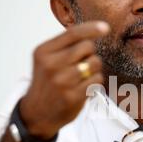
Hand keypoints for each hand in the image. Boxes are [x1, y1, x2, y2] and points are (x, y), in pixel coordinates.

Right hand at [20, 21, 109, 138]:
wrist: (36, 113)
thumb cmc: (46, 83)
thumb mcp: (45, 60)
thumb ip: (64, 46)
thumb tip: (93, 31)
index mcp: (44, 52)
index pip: (72, 33)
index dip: (92, 29)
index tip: (105, 28)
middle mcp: (52, 65)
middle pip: (87, 47)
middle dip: (90, 53)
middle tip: (83, 63)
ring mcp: (63, 82)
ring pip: (95, 63)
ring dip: (95, 68)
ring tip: (84, 75)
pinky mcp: (73, 96)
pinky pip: (97, 80)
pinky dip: (95, 82)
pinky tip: (84, 87)